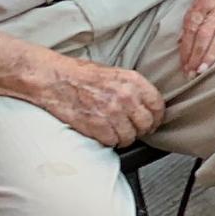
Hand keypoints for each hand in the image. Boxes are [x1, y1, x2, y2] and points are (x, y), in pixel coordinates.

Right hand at [34, 55, 164, 146]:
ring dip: (125, 138)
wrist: (57, 80)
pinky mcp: (97, 126)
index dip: (156, 117)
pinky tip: (105, 136)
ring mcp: (112, 112)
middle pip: (147, 124)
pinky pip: (113, 142)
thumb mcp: (116, 74)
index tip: (152, 122)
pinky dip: (110, 142)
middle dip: (142, 130)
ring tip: (119, 134)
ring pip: (131, 136)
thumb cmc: (83, 75)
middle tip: (136, 131)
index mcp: (133, 81)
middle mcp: (126, 97)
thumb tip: (145, 104)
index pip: (157, 105)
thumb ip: (133, 88)